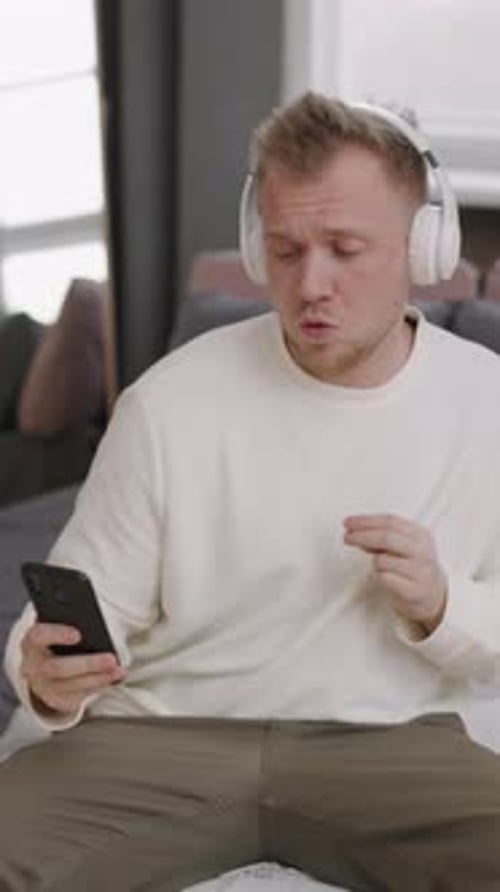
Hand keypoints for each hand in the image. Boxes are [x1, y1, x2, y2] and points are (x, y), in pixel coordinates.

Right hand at [20, 622, 124, 716]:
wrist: (42, 664)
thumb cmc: (56, 638)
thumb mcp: (58, 628)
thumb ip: (72, 624)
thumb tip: (94, 625)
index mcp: (32, 642)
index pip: (39, 636)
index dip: (57, 634)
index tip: (78, 634)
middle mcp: (34, 666)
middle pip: (58, 668)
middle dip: (88, 664)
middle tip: (111, 659)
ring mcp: (44, 686)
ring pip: (71, 685)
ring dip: (98, 678)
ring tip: (118, 669)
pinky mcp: (57, 699)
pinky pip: (80, 695)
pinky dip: (100, 685)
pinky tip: (116, 677)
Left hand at [343, 514, 446, 634]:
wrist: (432, 595)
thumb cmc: (412, 566)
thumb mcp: (402, 546)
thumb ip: (381, 537)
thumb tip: (356, 529)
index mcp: (420, 535)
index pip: (390, 521)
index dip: (366, 520)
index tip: (349, 522)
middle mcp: (422, 551)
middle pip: (386, 537)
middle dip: (362, 536)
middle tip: (347, 537)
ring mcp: (420, 572)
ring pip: (383, 560)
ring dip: (374, 562)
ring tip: (380, 565)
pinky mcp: (415, 591)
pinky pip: (386, 579)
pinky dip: (380, 577)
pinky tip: (386, 577)